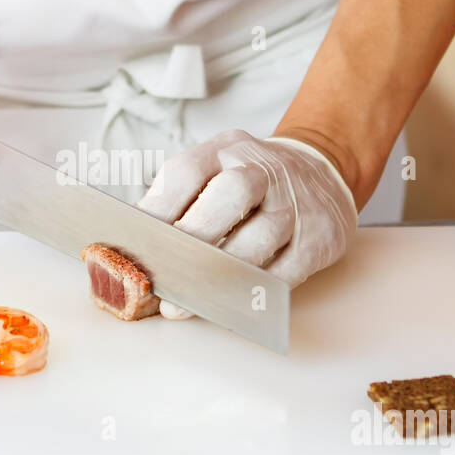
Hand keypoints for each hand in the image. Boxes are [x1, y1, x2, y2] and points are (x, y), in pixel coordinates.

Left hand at [137, 130, 357, 316]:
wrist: (323, 173)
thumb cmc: (252, 182)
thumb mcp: (215, 169)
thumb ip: (177, 199)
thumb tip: (132, 243)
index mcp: (227, 149)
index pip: (188, 172)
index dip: (158, 209)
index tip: (134, 243)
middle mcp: (265, 170)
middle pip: (230, 195)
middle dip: (193, 236)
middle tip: (164, 273)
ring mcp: (296, 204)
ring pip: (260, 238)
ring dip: (219, 274)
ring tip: (184, 303)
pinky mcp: (319, 239)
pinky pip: (286, 271)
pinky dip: (253, 291)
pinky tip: (226, 304)